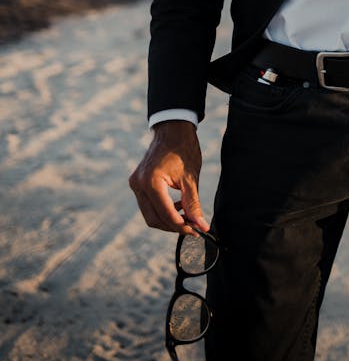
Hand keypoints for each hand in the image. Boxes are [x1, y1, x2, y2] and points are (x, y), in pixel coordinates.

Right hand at [128, 120, 209, 234]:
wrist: (172, 129)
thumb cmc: (183, 149)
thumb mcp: (191, 178)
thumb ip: (193, 204)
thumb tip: (200, 225)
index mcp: (151, 181)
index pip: (165, 214)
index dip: (181, 226)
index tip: (196, 231)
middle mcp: (138, 184)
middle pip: (153, 218)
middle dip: (173, 226)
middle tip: (193, 227)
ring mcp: (135, 183)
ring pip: (149, 214)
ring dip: (167, 220)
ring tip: (187, 218)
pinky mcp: (137, 182)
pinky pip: (147, 204)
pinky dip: (161, 210)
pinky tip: (177, 207)